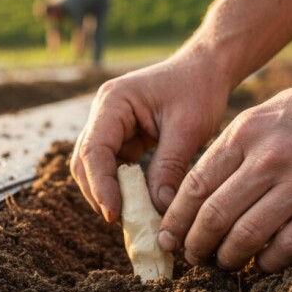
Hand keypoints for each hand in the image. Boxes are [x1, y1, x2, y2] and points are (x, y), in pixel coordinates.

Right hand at [71, 51, 233, 221]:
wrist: (207, 69)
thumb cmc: (199, 89)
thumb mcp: (188, 128)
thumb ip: (169, 167)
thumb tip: (158, 210)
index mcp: (113, 103)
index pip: (94, 150)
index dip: (101, 186)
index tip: (115, 214)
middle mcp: (103, 113)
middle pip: (85, 162)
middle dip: (100, 194)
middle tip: (123, 222)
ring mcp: (110, 126)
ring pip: (94, 168)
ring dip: (108, 193)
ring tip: (132, 218)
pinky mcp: (122, 137)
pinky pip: (113, 168)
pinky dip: (122, 188)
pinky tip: (139, 205)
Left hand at [158, 64, 291, 271]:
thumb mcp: (265, 113)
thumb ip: (234, 148)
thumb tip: (198, 190)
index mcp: (245, 132)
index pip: (196, 185)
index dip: (177, 218)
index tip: (169, 236)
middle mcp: (268, 157)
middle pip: (215, 214)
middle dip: (196, 244)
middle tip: (192, 257)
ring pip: (248, 235)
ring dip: (229, 257)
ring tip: (224, 263)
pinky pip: (290, 244)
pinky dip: (270, 261)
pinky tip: (263, 263)